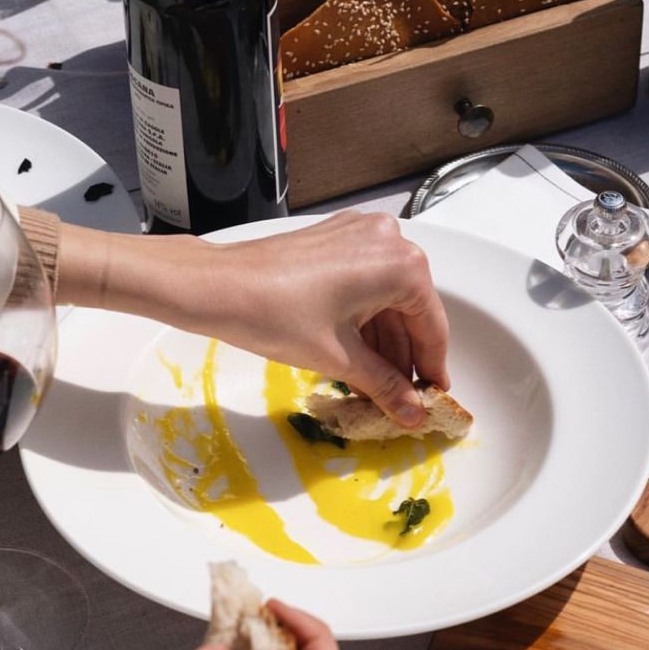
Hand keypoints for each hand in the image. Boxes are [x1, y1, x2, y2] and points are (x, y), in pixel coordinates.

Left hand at [56, 210, 448, 428]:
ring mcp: (359, 236)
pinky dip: (364, 318)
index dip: (432, 368)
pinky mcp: (335, 240)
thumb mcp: (338, 358)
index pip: (431, 326)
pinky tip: (358, 356)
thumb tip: (412, 413)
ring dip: (384, 342)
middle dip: (405, 357)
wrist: (216, 286)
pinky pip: (364, 283)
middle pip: (411, 310)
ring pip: (386, 298)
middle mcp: (386, 240)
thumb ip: (385, 385)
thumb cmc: (273, 314)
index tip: (432, 398)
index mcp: (400, 264)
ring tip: (378, 386)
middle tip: (402, 398)